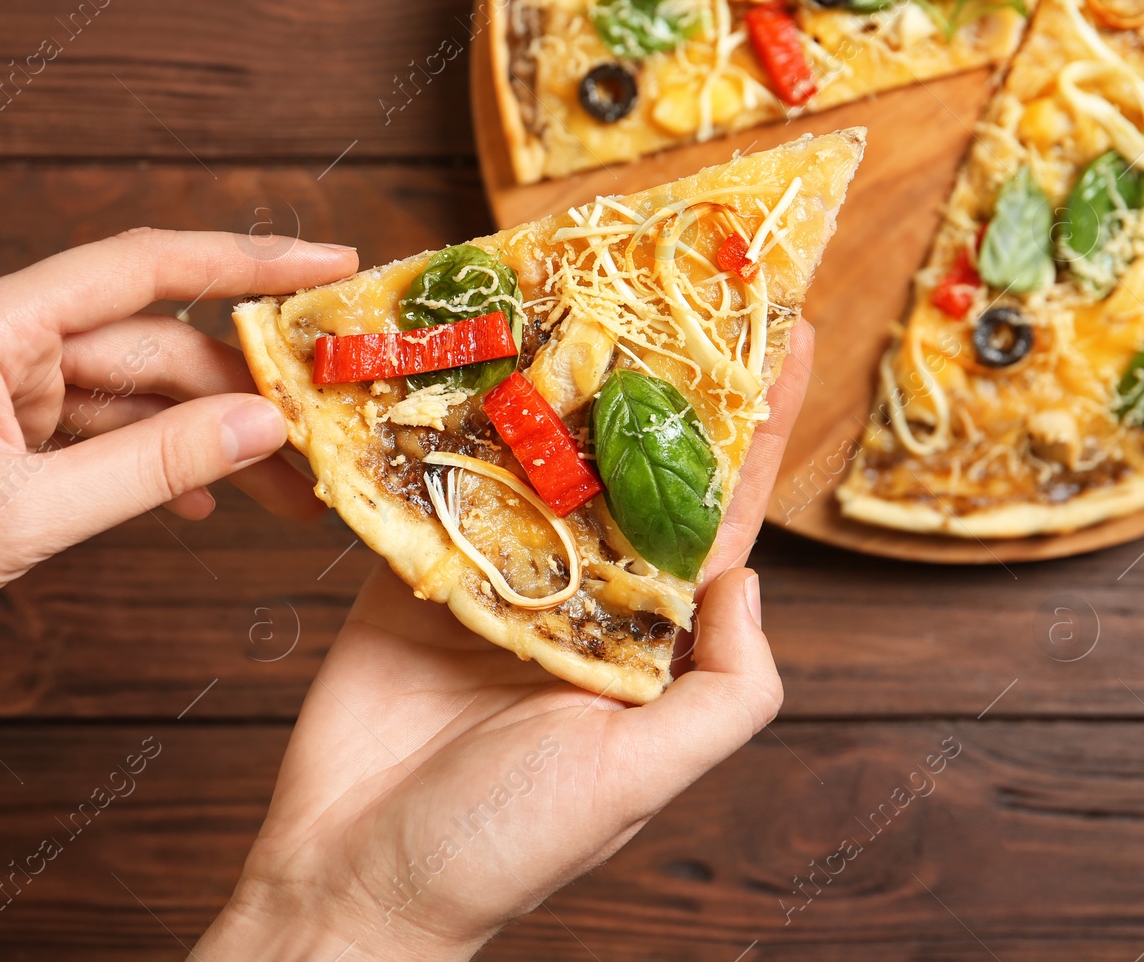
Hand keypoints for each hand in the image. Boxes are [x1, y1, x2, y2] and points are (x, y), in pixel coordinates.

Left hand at [0, 229, 357, 743]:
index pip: (142, 265)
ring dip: (203, 440)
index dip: (249, 258)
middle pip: (150, 342)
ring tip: (283, 494)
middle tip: (323, 440)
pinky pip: (96, 438)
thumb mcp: (21, 518)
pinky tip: (201, 502)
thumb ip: (150, 465)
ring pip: (131, 397)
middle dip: (239, 392)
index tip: (335, 263)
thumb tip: (264, 425)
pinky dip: (149, 465)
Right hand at [195, 323, 813, 959]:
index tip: (790, 325)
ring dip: (555, 373)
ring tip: (574, 277)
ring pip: (537, 453)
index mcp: (649, 634)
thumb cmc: (501, 847)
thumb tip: (752, 581)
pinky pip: (440, 477)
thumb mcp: (639, 780)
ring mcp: (499, 572)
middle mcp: (584, 590)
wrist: (353, 877)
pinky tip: (466, 347)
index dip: (759, 417)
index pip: (718, 506)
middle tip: (676, 267)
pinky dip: (450, 416)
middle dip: (658, 369)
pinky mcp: (417, 566)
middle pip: (629, 457)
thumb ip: (722, 691)